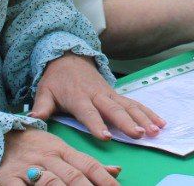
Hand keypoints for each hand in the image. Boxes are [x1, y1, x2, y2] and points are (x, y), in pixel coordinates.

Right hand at [0, 128, 119, 185]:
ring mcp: (28, 168)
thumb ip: (87, 163)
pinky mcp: (9, 177)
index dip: (104, 178)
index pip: (88, 165)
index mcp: (63, 150)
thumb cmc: (37, 146)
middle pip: (72, 176)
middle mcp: (48, 158)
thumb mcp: (63, 149)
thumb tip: (116, 171)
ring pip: (50, 183)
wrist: (0, 135)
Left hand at [28, 53, 163, 141]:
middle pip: (114, 110)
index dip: (96, 124)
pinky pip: (134, 104)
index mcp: (78, 97)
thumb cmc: (56, 79)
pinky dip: (148, 112)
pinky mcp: (116, 94)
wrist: (68, 57)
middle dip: (127, 122)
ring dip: (143, 118)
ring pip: (128, 106)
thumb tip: (33, 119)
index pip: (88, 113)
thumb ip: (41, 106)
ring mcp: (109, 94)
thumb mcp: (44, 90)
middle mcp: (97, 95)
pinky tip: (160, 123)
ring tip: (155, 131)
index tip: (106, 136)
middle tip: (139, 134)